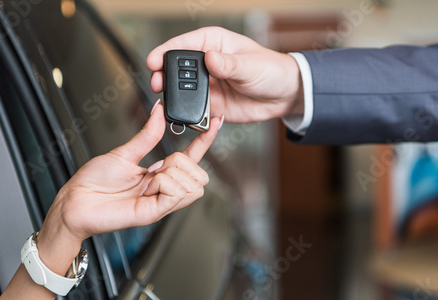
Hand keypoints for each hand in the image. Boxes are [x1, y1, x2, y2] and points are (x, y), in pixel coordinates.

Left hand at [36, 100, 221, 273]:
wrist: (75, 201)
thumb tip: (160, 111)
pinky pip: (177, 193)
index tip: (216, 120)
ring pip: (194, 185)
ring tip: (148, 179)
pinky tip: (147, 186)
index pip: (193, 157)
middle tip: (158, 166)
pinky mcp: (154, 212)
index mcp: (160, 174)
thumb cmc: (94, 181)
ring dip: (172, 174)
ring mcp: (161, 202)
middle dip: (185, 163)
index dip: (206, 139)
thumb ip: (148, 135)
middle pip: (201, 176)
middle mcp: (164, 188)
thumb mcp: (124, 152)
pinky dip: (164, 183)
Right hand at [147, 27, 303, 123]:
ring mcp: (206, 85)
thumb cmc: (270, 70)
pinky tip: (186, 118)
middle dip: (164, 77)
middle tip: (158, 85)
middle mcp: (205, 64)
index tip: (154, 61)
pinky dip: (188, 115)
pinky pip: (193, 111)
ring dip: (174, 98)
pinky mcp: (210, 105)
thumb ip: (229, 64)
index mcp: (212, 43)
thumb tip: (210, 58)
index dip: (166, 52)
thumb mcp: (250, 65)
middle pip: (176, 69)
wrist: (283, 96)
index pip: (183, 44)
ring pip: (181, 91)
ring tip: (168, 105)